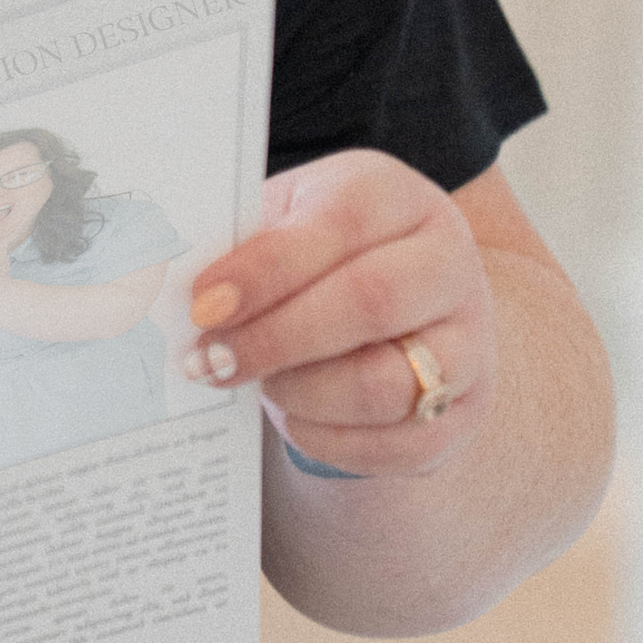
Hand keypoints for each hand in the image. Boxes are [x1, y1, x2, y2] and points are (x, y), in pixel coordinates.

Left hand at [182, 150, 492, 477]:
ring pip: (385, 383)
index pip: (337, 224)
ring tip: (255, 383)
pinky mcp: (463, 413)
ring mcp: (470, 342)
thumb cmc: (313, 258)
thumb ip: (238, 247)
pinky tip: (291, 414)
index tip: (201, 303)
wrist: (391, 308)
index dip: (265, 267)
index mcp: (395, 198)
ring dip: (299, 392)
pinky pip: (394, 444)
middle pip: (370, 302)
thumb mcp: (280, 224)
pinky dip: (326, 437)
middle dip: (275, 338)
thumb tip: (172, 293)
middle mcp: (448, 264)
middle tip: (208, 359)